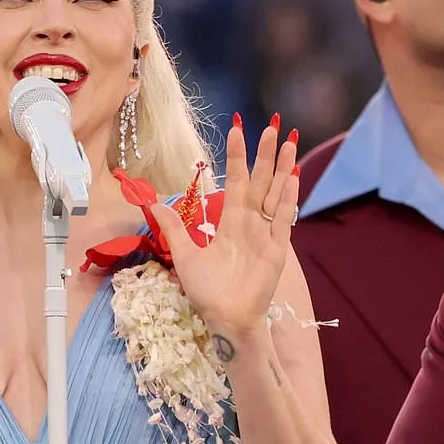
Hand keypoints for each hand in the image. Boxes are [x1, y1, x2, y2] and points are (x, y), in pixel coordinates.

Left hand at [150, 115, 297, 336]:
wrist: (224, 318)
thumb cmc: (207, 290)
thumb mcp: (184, 253)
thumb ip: (173, 227)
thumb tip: (151, 202)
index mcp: (230, 221)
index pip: (235, 180)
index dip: (237, 155)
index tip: (237, 129)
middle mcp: (251, 222)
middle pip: (260, 180)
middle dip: (265, 154)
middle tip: (272, 124)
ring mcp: (266, 233)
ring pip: (276, 193)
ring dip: (282, 168)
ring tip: (288, 141)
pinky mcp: (276, 249)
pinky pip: (283, 219)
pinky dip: (288, 199)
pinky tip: (293, 178)